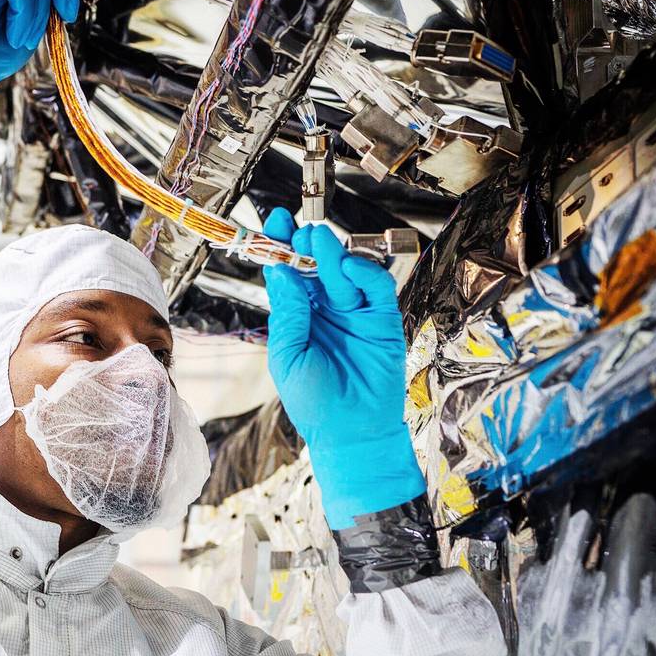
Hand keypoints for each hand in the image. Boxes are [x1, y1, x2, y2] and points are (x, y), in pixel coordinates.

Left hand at [263, 208, 424, 528]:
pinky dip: (363, 272)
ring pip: (343, 271)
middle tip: (298, 229)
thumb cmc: (313, 402)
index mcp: (298, 317)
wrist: (351, 433)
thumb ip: (288, 312)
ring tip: (317, 240)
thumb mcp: (288, 355)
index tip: (274, 222)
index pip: (288, 273)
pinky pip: (375, 287)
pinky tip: (347, 267)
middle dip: (306, 244)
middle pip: (315, 265)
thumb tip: (280, 270)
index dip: (281, 246)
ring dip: (330, 252)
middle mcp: (325, 310)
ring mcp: (353, 313)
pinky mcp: (382, 320)